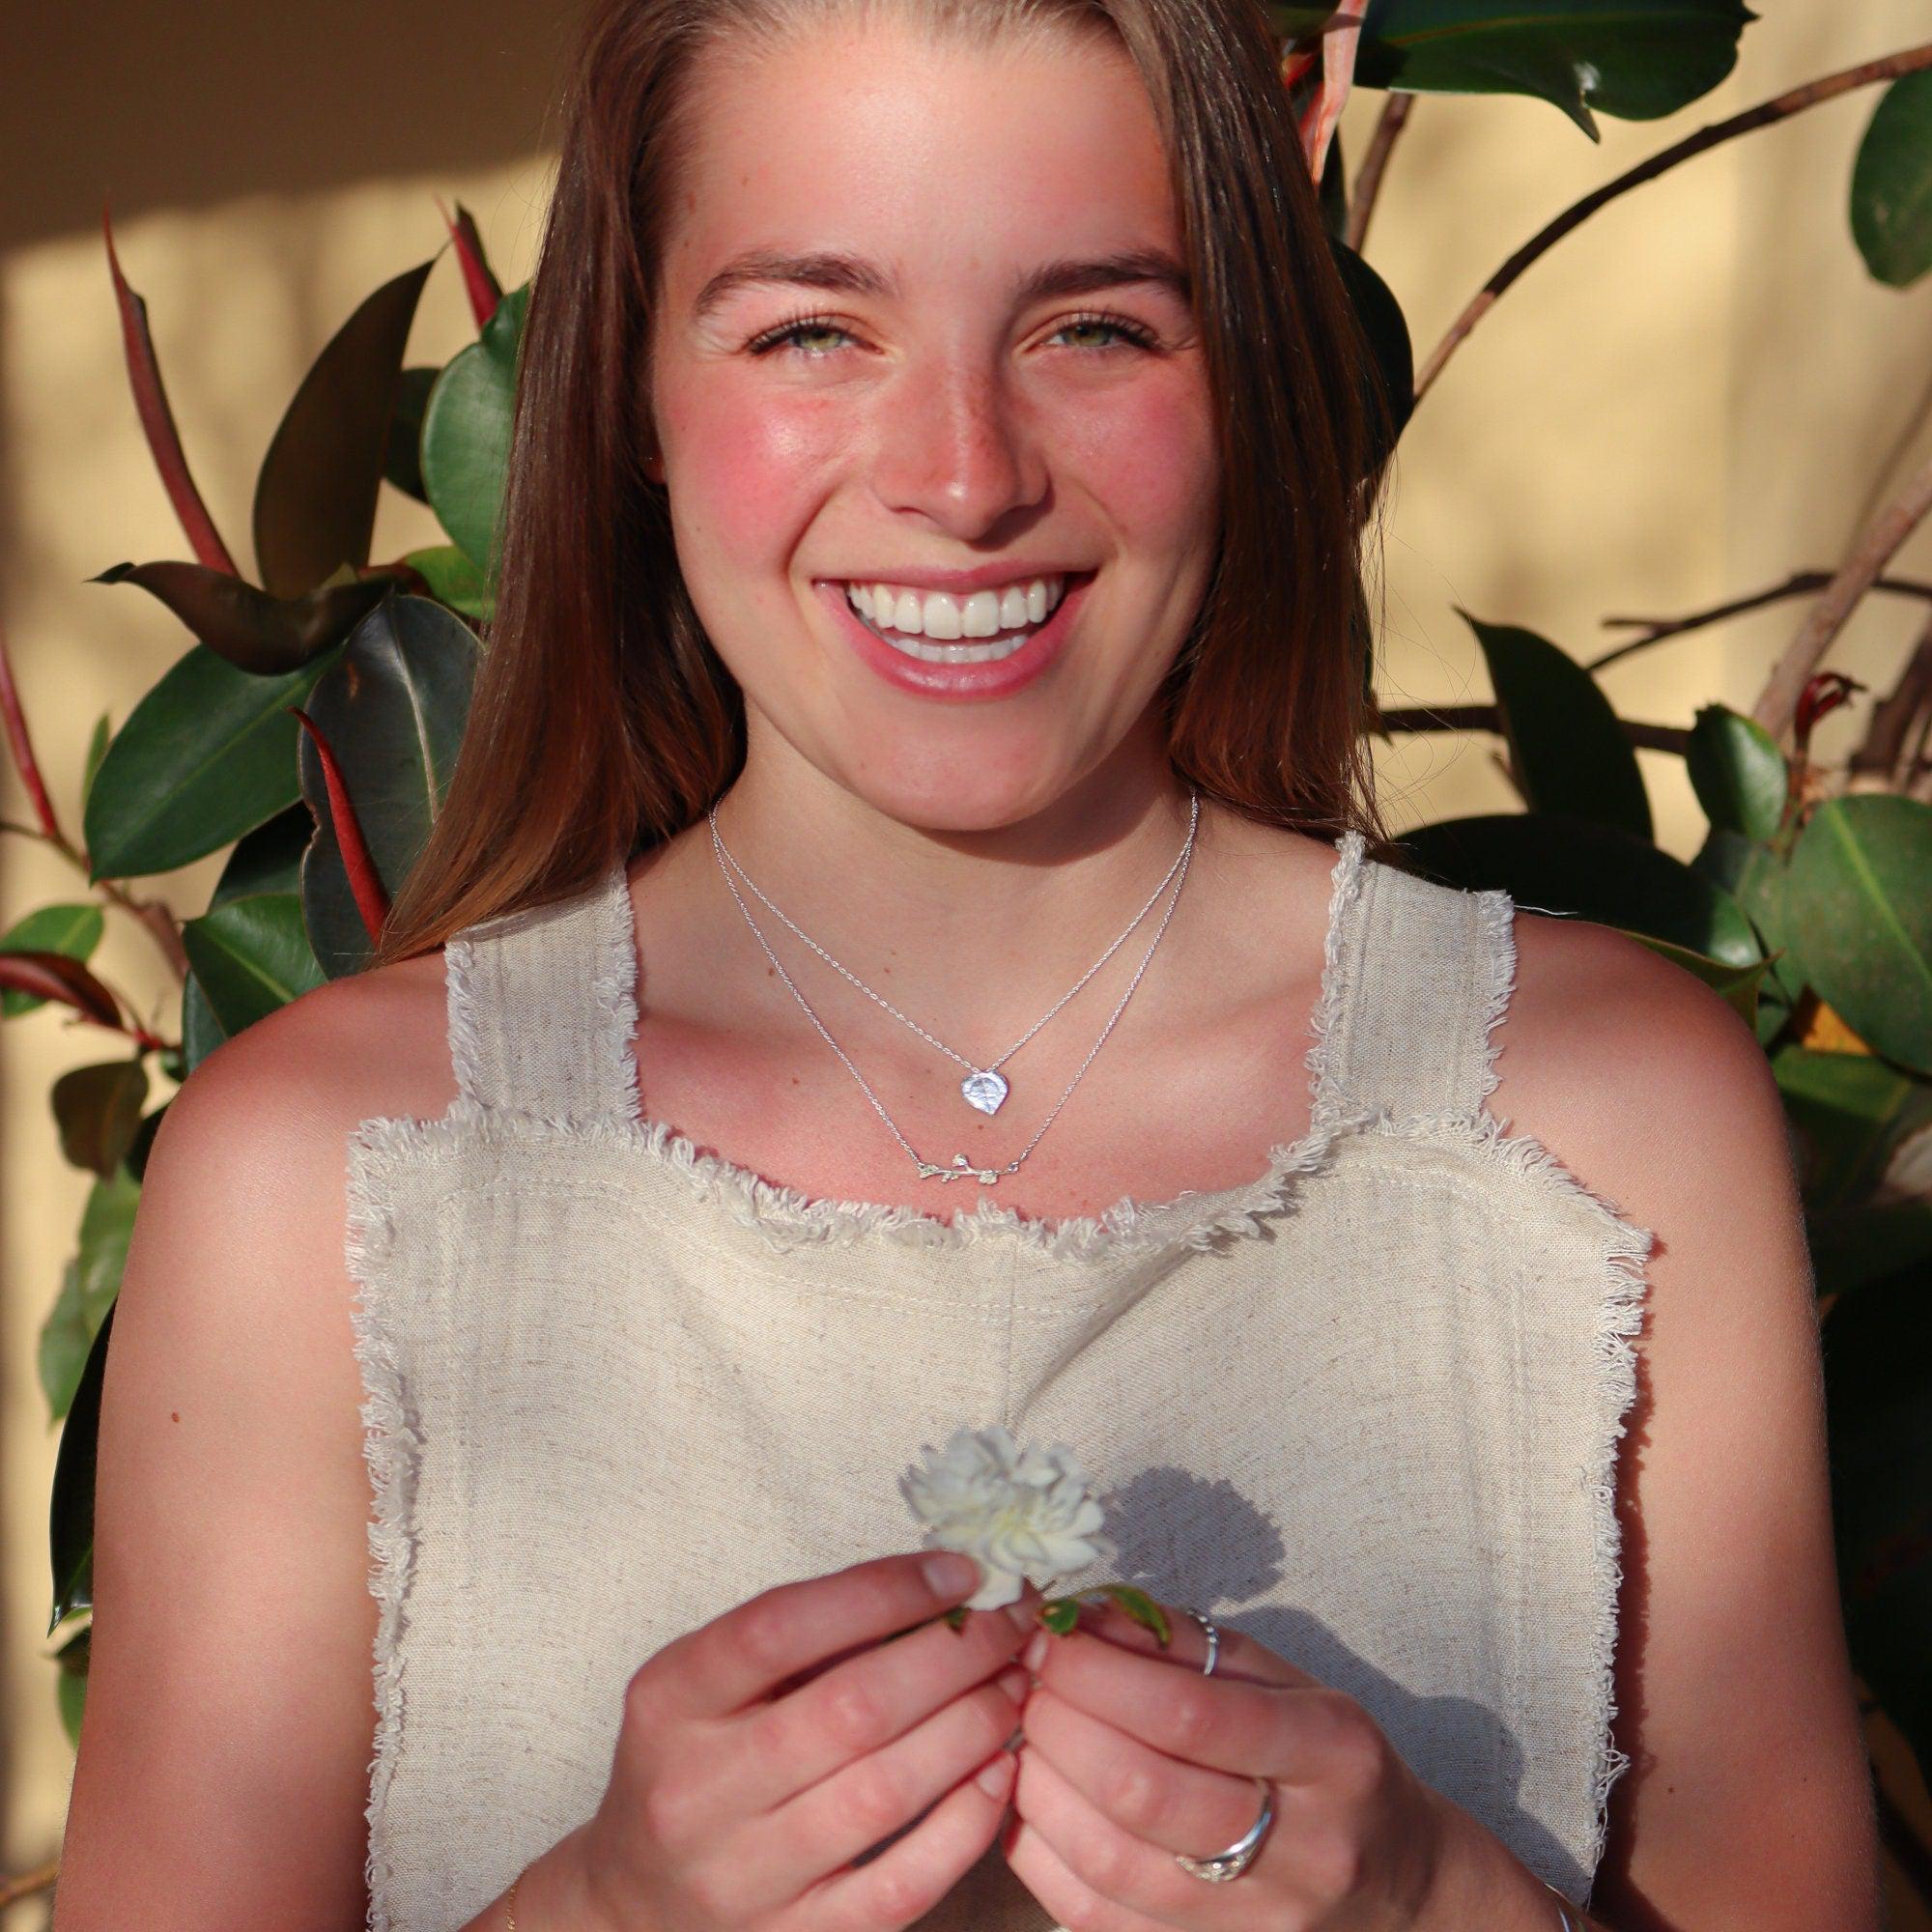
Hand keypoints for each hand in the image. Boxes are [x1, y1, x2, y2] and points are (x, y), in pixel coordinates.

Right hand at [563, 1550, 1043, 1929]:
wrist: (635, 1905)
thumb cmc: (696, 1760)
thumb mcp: (709, 1682)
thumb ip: (805, 1637)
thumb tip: (939, 1588)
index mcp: (670, 1700)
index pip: (779, 1628)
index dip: (882, 1592)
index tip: (961, 1571)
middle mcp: (697, 1790)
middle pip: (849, 1711)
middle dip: (952, 1657)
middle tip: (1011, 1625)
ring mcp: (743, 1877)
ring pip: (883, 1795)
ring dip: (970, 1729)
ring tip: (1016, 1685)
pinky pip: (899, 1887)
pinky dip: (964, 1826)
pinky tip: (1000, 1773)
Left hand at [1002, 1596, 1447, 1929]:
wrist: (1397, 1885)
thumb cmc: (1327, 1761)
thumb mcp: (1284, 1679)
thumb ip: (1184, 1644)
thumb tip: (1083, 1615)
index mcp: (1333, 1753)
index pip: (1194, 1713)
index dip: (1102, 1671)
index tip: (1051, 1635)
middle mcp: (1303, 1849)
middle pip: (1145, 1791)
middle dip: (1062, 1721)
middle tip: (1029, 1678)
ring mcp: (1255, 1923)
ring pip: (1110, 1862)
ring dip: (1041, 1783)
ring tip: (1024, 1731)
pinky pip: (1095, 1916)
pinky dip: (1040, 1850)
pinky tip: (1029, 1795)